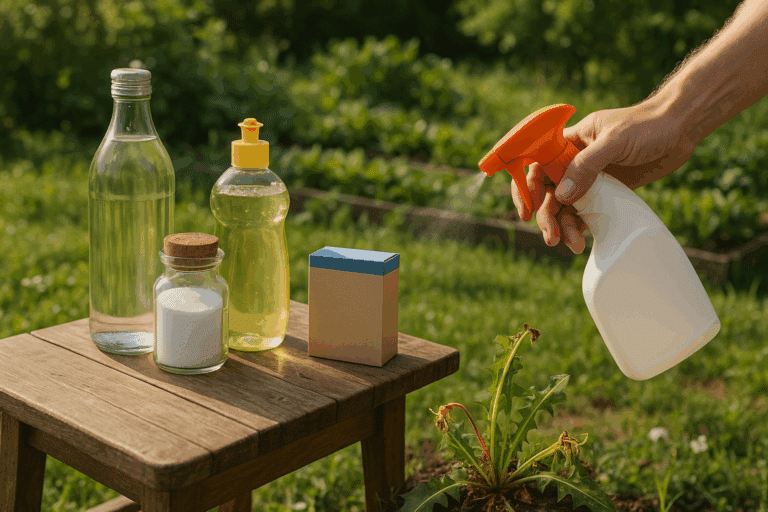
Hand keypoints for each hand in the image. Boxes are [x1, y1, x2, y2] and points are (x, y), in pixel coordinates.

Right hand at [511, 99, 696, 252]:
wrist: (680, 129)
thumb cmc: (647, 125)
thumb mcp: (614, 141)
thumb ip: (586, 166)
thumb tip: (561, 196)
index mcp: (569, 142)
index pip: (536, 165)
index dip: (528, 188)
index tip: (529, 209)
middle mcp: (574, 161)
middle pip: (548, 192)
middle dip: (546, 215)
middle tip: (551, 237)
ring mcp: (590, 178)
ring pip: (564, 207)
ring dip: (562, 226)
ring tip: (572, 244)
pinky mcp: (606, 192)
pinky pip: (584, 212)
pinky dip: (579, 227)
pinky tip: (582, 240)